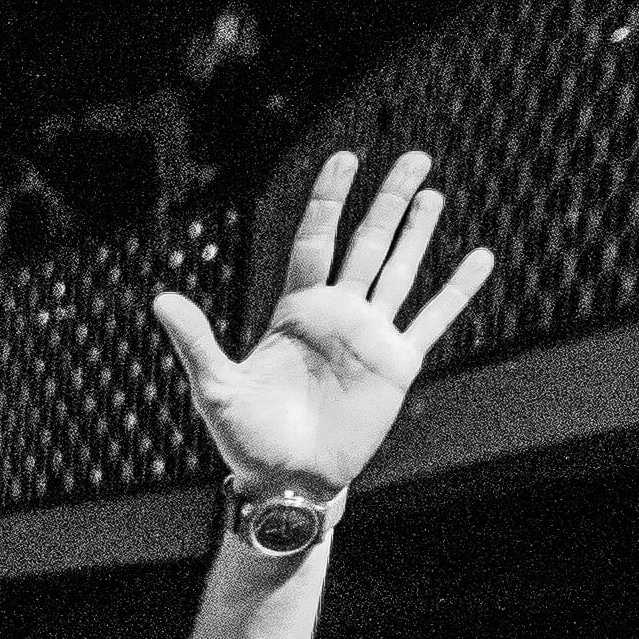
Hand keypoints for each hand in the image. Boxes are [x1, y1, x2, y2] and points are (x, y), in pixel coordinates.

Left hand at [143, 144, 495, 502]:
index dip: (329, 200)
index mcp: (295, 312)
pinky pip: (433, 319)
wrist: (287, 481)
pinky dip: (457, 289)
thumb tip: (159, 299)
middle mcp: (337, 315)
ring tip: (433, 192)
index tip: (345, 158)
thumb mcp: (216, 387)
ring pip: (400, 270)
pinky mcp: (397, 365)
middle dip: (388, 200)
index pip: (316, 240)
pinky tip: (478, 257)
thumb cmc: (246, 438)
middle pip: (367, 243)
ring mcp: (370, 337)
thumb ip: (195, 341)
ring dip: (418, 232)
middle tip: (414, 157)